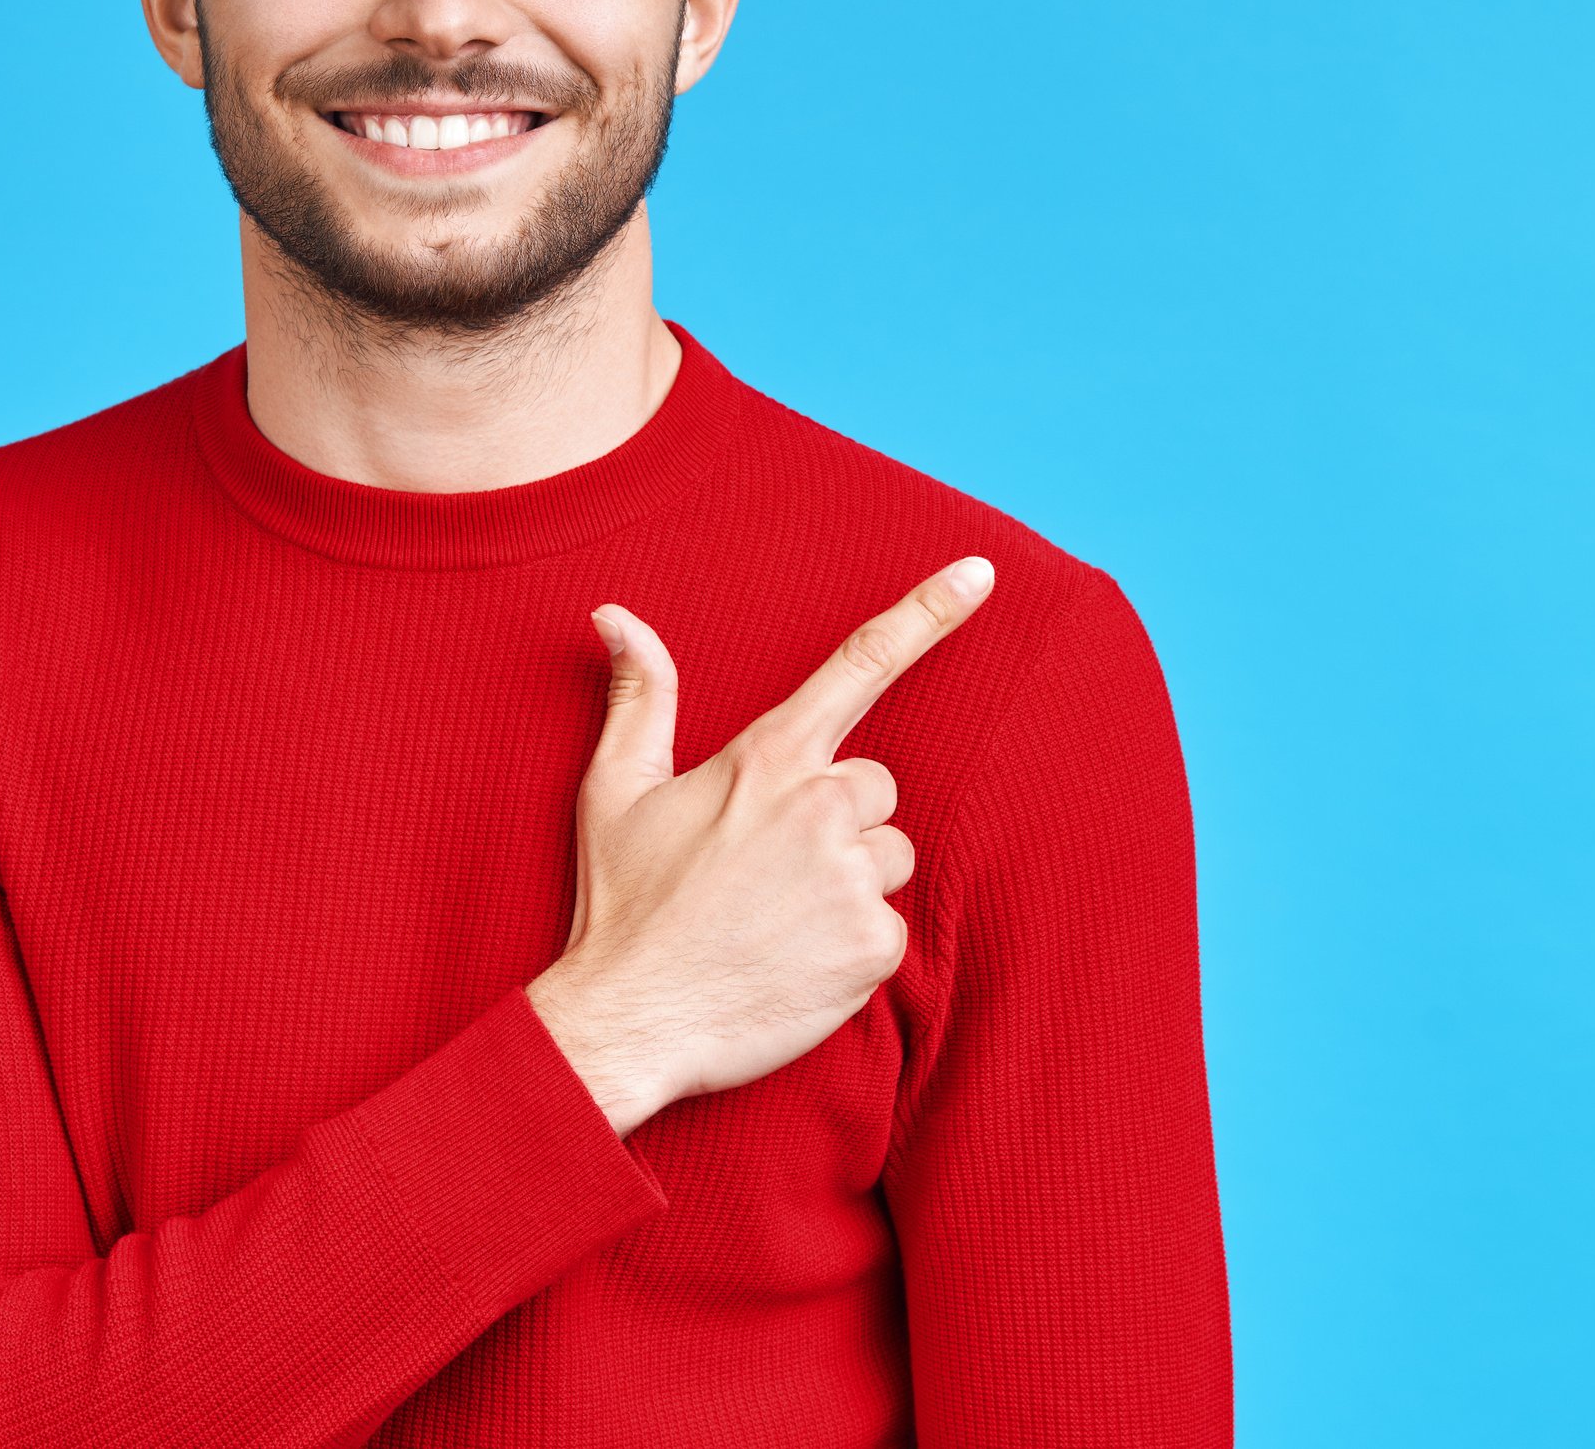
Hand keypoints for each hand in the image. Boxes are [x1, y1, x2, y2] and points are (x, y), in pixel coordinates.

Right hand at [526, 556, 995, 1135]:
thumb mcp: (614, 790)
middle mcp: (821, 805)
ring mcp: (852, 875)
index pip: (861, 664)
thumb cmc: (623, 907)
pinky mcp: (873, 943)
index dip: (927, 612)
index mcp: (769, 757)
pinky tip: (793, 962)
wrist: (627, 1021)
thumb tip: (617, 615)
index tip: (980, 573)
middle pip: (875, 788)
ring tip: (776, 918)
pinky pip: (889, 926)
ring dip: (849, 882)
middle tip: (766, 870)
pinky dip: (851, 947)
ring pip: (888, 856)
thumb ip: (641, 697)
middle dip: (837, 821)